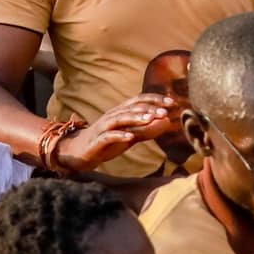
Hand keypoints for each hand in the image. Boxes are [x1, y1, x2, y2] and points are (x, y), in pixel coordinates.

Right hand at [55, 94, 176, 171]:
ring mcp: (104, 127)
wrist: (80, 153)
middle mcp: (113, 115)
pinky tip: (130, 137)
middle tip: (165, 111)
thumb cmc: (108, 142)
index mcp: (122, 111)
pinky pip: (108, 136)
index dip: (156, 99)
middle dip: (149, 108)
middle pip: (131, 107)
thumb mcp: (130, 136)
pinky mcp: (97, 140)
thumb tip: (168, 121)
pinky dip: (119, 135)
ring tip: (150, 119)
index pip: (140, 100)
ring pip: (120, 118)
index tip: (172, 102)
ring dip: (135, 118)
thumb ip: (147, 129)